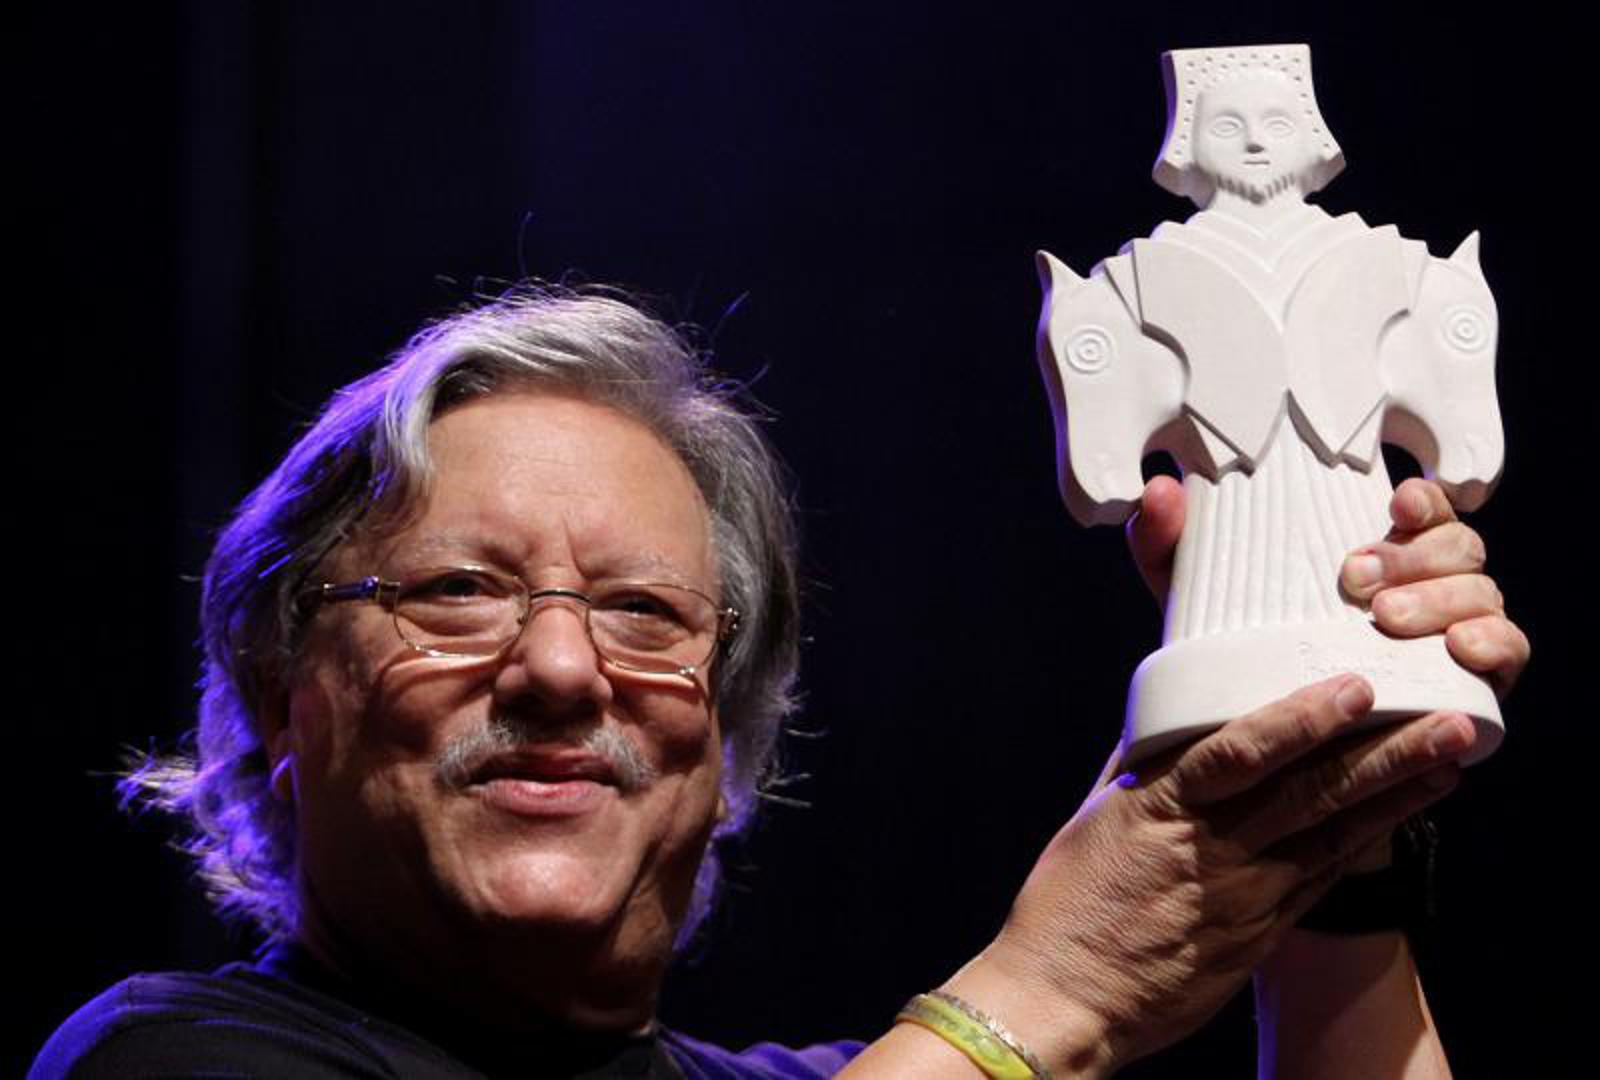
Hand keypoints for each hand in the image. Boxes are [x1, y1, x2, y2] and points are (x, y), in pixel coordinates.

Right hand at [962, 674, 1471, 1072]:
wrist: (1065, 999)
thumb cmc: (1066, 904)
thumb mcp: (1093, 818)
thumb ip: (1136, 765)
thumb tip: (1162, 714)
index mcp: (1162, 809)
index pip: (1242, 753)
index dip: (1303, 718)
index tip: (1353, 687)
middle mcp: (1212, 850)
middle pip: (1311, 793)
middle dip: (1385, 754)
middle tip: (1446, 723)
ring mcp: (1243, 898)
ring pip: (1332, 838)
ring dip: (1395, 798)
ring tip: (1448, 764)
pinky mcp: (1258, 937)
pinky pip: (1320, 882)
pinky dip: (1362, 847)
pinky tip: (1397, 818)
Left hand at [1126, 475, 1528, 697]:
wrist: (1271, 751)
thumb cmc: (1244, 655)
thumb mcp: (1202, 598)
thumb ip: (1173, 545)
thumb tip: (1156, 492)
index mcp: (1380, 549)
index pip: (1420, 506)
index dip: (1421, 499)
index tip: (1394, 503)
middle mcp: (1429, 582)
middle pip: (1458, 546)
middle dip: (1417, 556)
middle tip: (1359, 580)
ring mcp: (1455, 630)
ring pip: (1483, 593)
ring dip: (1446, 600)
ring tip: (1392, 620)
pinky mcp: (1473, 682)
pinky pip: (1506, 654)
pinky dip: (1493, 646)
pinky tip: (1461, 653)